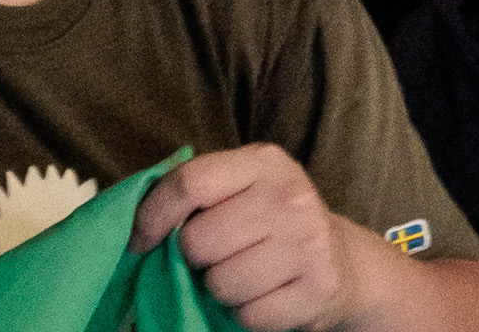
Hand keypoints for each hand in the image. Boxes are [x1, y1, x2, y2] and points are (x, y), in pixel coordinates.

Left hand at [132, 146, 385, 328]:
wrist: (341, 261)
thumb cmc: (272, 223)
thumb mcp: (242, 188)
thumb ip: (197, 192)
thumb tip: (137, 222)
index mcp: (264, 163)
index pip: (191, 182)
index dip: (153, 216)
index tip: (140, 240)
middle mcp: (290, 197)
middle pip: (198, 240)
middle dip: (196, 258)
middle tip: (218, 256)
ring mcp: (308, 244)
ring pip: (220, 284)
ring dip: (221, 289)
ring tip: (244, 275)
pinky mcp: (316, 290)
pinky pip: (249, 315)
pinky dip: (247, 313)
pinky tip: (265, 295)